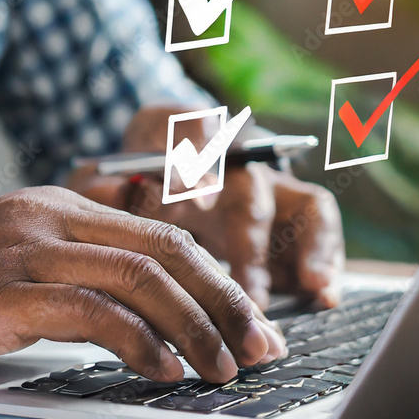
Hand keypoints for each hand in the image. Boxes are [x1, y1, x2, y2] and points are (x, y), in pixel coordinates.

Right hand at [0, 187, 285, 384]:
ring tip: (227, 369)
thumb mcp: (1, 261)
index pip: (160, 231)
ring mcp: (24, 250)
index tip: (249, 318)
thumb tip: (130, 317)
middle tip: (263, 345)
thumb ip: (62, 272)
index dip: (215, 275)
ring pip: (142, 277)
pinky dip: (142, 344)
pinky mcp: (0, 293)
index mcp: (55, 205)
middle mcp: (48, 216)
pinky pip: (93, 313)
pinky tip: (164, 373)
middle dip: (227, 300)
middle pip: (167, 248)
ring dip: (197, 326)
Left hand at [69, 106, 344, 309]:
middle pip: (249, 179)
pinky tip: (322, 292)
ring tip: (308, 288)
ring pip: (296, 199)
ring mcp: (260, 180)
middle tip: (243, 278)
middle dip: (247, 230)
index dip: (197, 159)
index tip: (194, 194)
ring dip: (303, 246)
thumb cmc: (111, 186)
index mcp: (173, 128)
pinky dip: (326, 256)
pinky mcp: (283, 213)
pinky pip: (318, 225)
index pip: (191, 126)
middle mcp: (227, 150)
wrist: (135, 186)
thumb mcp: (92, 184)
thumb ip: (99, 187)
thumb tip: (125, 189)